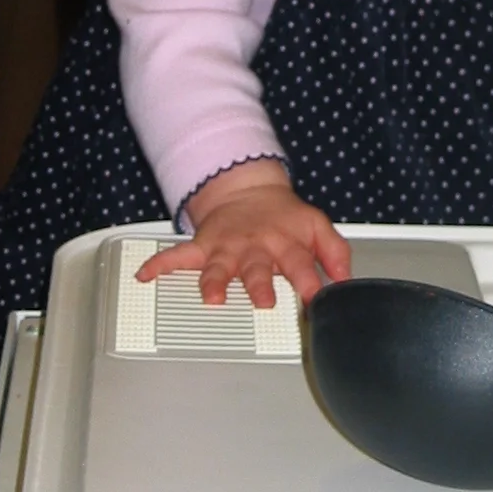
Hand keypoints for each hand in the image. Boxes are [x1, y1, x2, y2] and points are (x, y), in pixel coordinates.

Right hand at [135, 159, 351, 308]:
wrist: (250, 190)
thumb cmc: (285, 217)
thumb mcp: (317, 226)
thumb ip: (335, 252)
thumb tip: (346, 279)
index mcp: (286, 243)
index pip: (301, 264)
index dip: (310, 282)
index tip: (316, 299)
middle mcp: (256, 248)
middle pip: (257, 268)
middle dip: (259, 285)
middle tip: (263, 301)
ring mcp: (228, 248)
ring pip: (220, 267)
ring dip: (215, 281)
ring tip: (211, 296)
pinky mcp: (204, 246)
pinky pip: (179, 256)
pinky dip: (160, 264)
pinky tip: (146, 274)